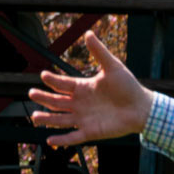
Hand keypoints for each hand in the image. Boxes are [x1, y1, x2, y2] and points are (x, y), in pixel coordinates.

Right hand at [28, 29, 153, 145]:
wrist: (142, 108)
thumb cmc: (129, 87)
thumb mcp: (113, 67)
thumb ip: (99, 52)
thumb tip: (88, 33)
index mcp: (83, 87)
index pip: (62, 84)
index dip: (52, 80)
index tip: (43, 75)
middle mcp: (80, 103)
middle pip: (56, 101)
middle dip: (43, 98)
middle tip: (31, 93)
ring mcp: (84, 118)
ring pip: (61, 119)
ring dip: (47, 118)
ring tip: (34, 116)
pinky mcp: (91, 132)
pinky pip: (73, 137)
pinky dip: (62, 140)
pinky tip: (50, 140)